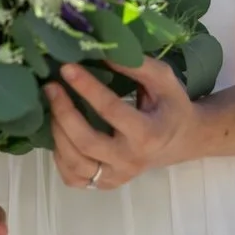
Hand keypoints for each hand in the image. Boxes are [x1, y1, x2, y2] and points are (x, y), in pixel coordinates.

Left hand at [45, 57, 205, 189]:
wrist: (182, 140)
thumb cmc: (171, 105)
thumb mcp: (162, 79)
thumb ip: (134, 65)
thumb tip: (98, 51)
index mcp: (148, 133)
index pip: (110, 110)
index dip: (86, 87)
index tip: (67, 68)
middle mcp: (131, 160)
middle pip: (87, 141)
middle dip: (63, 112)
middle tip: (51, 87)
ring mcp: (118, 176)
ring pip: (75, 163)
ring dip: (57, 132)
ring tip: (52, 106)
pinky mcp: (107, 184)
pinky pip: (74, 178)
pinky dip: (59, 157)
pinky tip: (59, 133)